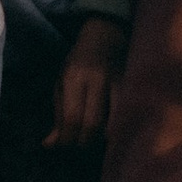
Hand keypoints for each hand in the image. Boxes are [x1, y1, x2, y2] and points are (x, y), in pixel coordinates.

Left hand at [45, 16, 126, 148]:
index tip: (64, 145)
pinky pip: (125, 117)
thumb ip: (58, 114)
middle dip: (83, 142)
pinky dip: (116, 130)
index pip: (73, 118)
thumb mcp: (62, 82)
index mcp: (75, 77)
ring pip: (112, 125)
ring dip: (101, 139)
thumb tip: (49, 145)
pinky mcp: (132, 88)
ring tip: (94, 138)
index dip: (68, 139)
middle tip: (78, 144)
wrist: (106, 36)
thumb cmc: (79, 61)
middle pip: (92, 125)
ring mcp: (119, 84)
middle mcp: (98, 81)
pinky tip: (109, 131)